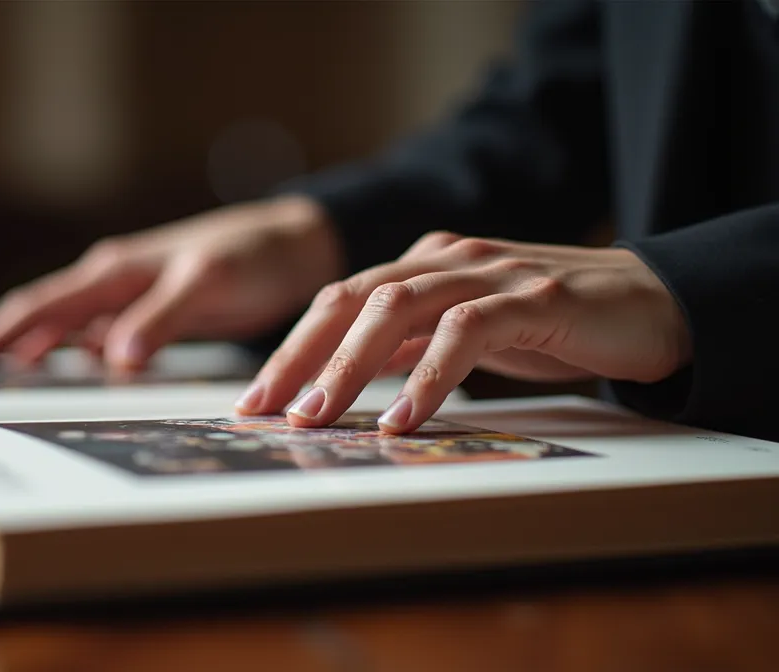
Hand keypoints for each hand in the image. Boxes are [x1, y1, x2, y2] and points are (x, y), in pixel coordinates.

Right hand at [0, 195, 342, 370]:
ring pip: (65, 325)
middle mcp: (112, 280)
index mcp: (114, 271)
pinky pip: (97, 335)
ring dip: (30, 347)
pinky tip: (62, 371)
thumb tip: (111, 357)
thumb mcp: (207, 285)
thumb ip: (160, 318)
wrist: (293, 247)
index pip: (42, 306)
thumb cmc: (250, 258)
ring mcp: (128, 297)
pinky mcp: (150, 314)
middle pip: (40, 314)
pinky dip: (72, 352)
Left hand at [234, 231, 691, 432]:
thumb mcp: (463, 334)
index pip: (338, 302)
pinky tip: (403, 418)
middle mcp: (446, 258)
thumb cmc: (550, 323)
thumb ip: (409, 344)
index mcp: (422, 264)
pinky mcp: (533, 296)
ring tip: (319, 416)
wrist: (652, 304)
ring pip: (397, 307)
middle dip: (300, 355)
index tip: (255, 401)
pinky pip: (465, 332)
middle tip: (266, 409)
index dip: (291, 349)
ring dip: (350, 365)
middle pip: (351, 298)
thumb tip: (344, 379)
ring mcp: (488, 272)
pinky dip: (428, 377)